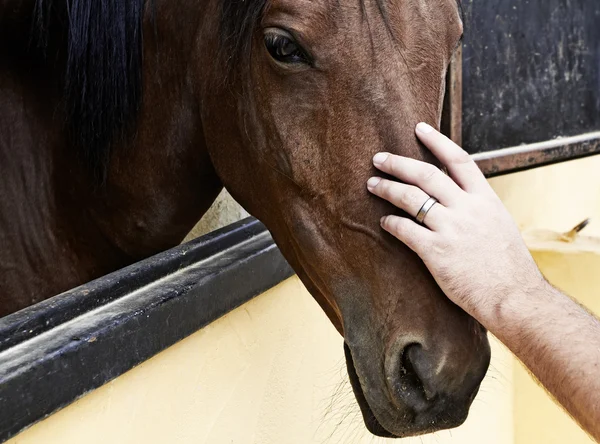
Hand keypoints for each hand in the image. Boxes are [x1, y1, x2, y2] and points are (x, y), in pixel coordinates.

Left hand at [366, 122, 544, 323]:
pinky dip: (391, 223)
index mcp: (485, 199)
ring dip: (387, 189)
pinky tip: (383, 222)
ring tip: (372, 184)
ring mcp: (451, 228)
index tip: (418, 128)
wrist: (514, 297)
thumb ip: (478, 208)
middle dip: (398, 163)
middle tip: (378, 158)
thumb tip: (457, 198)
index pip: (459, 160)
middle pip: (426, 174)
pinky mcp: (436, 251)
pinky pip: (405, 230)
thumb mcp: (499, 225)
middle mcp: (467, 208)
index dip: (437, 141)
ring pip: (411, 198)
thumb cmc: (508, 267)